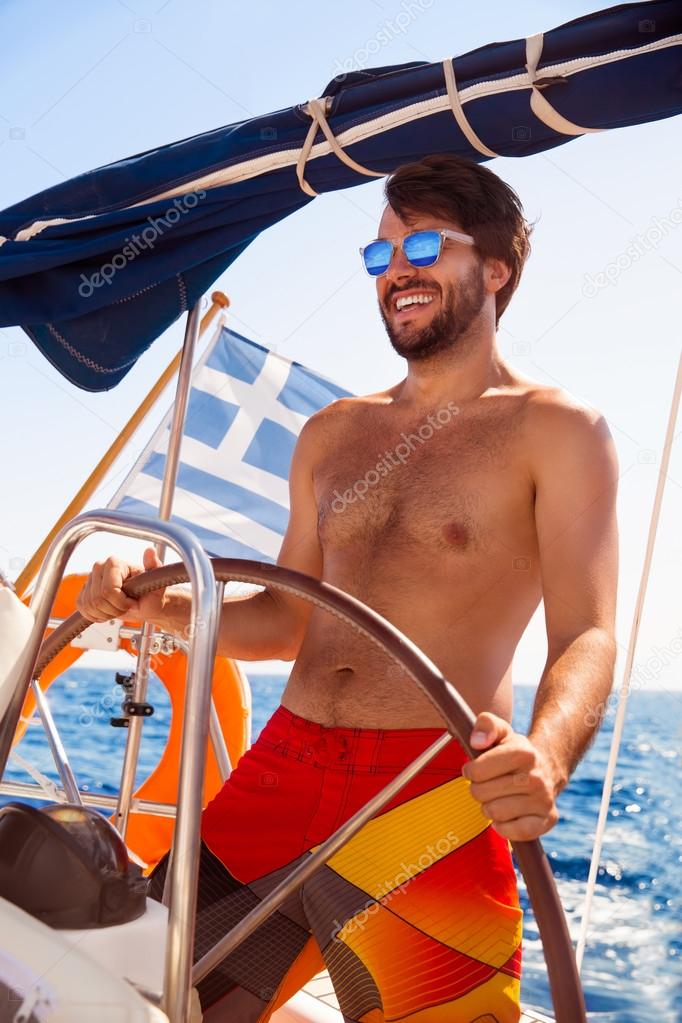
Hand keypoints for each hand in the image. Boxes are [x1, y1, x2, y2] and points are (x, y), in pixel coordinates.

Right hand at [76, 548, 163, 623]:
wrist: (143, 604)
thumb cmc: (150, 594)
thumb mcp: (155, 582)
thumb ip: (154, 566)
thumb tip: (150, 551)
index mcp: (114, 563)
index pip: (108, 590)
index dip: (121, 603)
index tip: (132, 602)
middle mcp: (99, 568)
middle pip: (98, 600)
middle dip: (115, 610)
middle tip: (127, 607)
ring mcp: (90, 580)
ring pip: (90, 606)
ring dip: (107, 614)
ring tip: (119, 609)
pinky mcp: (84, 592)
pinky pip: (84, 609)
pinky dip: (98, 616)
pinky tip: (109, 611)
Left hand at [461, 711, 561, 840]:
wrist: (547, 768)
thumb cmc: (515, 751)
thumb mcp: (501, 730)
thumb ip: (485, 725)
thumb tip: (477, 741)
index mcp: (523, 753)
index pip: (476, 771)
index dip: (470, 771)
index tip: (476, 768)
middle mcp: (536, 777)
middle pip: (481, 794)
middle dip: (479, 788)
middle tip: (489, 783)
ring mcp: (544, 800)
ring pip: (494, 813)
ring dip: (489, 806)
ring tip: (499, 796)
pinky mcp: (548, 820)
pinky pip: (514, 833)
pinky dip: (504, 826)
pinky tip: (507, 814)